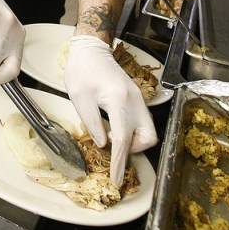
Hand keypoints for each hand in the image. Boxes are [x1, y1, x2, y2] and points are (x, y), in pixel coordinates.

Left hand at [63, 35, 157, 186]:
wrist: (91, 50)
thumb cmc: (82, 71)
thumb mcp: (80, 98)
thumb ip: (92, 123)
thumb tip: (103, 145)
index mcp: (118, 100)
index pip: (123, 139)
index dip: (120, 162)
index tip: (116, 179)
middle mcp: (134, 101)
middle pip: (147, 138)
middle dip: (132, 150)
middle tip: (111, 145)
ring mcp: (139, 99)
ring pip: (149, 132)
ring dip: (133, 141)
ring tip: (110, 134)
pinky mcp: (137, 99)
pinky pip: (142, 123)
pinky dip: (132, 131)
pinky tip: (114, 126)